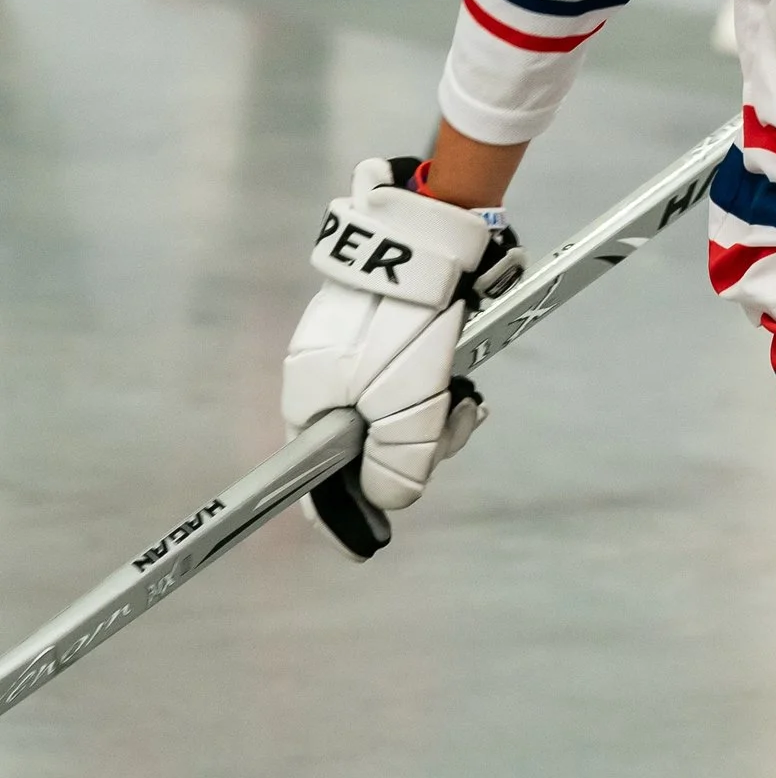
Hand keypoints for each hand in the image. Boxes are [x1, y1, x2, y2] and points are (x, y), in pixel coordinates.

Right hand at [281, 157, 522, 552]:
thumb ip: (395, 465)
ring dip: (437, 417)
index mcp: (307, 402)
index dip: (343, 514)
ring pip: (398, 415)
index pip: (313, 481)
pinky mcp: (390, 330)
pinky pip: (412, 379)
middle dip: (417, 450)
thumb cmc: (407, 325)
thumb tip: (386, 501)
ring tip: (464, 395)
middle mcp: (326, 379)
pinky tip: (465, 376)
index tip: (369, 541)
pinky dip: (441, 386)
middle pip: (367, 449)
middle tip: (453, 423)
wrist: (432, 236)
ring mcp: (357, 352)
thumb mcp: (404, 409)